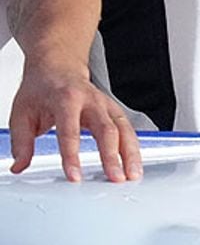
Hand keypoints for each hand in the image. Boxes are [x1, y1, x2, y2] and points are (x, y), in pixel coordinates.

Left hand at [8, 65, 141, 182]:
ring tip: (132, 175)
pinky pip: (128, 129)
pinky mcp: (114, 111)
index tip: (74, 176)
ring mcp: (106, 104)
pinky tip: (134, 164)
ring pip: (124, 129)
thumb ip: (21, 142)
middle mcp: (91, 100)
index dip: (72, 155)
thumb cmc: (42, 88)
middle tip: (115, 178)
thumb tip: (19, 166)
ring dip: (131, 153)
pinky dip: (133, 148)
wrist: (58, 66)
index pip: (70, 131)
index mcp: (66, 99)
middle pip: (107, 130)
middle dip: (112, 156)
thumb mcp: (22, 113)